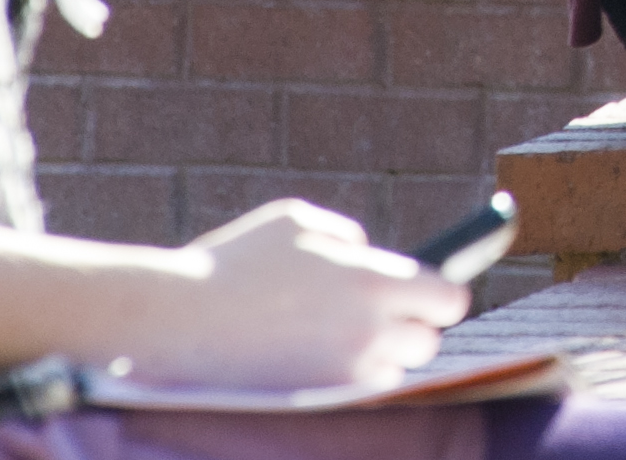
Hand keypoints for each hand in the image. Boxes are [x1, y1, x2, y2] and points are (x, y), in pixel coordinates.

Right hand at [122, 201, 462, 389]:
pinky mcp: (317, 403)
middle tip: (382, 314)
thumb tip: (367, 253)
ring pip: (392, 371)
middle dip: (410, 327)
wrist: (177, 321)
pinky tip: (318, 358)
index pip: (447, 300)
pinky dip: (347, 378)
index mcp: (372, 282)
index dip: (439, 294)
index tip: (429, 292)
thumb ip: (346, 236)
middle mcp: (368, 333)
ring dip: (379, 355)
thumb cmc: (235, 262)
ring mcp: (342, 375)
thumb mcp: (296, 222)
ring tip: (343, 336)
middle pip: (427, 343)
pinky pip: (356, 393)